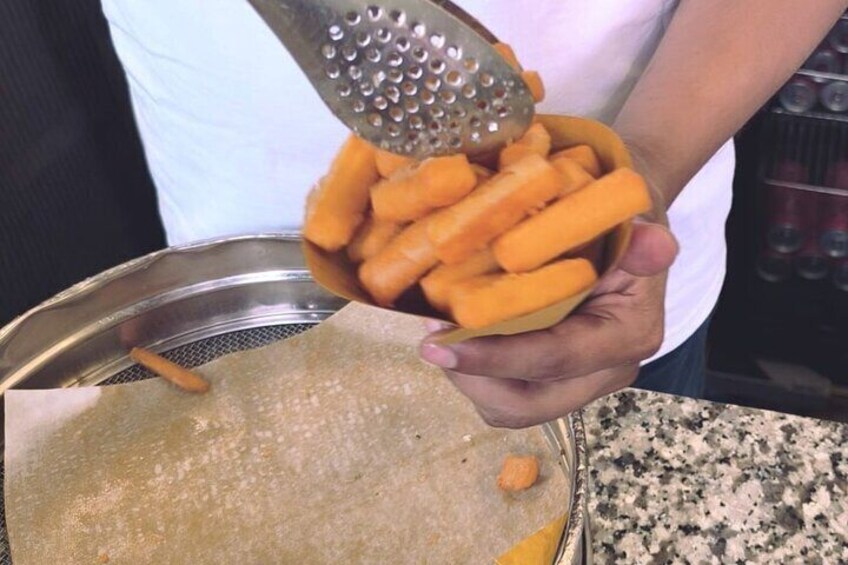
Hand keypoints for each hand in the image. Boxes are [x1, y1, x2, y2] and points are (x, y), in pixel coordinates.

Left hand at [419, 220, 677, 428]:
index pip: (554, 359)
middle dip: (471, 379)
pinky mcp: (553, 377)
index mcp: (626, 334)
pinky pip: (506, 391)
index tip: (439, 346)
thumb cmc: (618, 213)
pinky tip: (457, 334)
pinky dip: (475, 371)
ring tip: (440, 332)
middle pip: (526, 404)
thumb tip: (656, 243)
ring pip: (509, 406)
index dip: (494, 357)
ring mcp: (579, 379)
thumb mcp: (630, 213)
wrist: (621, 219)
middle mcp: (605, 369)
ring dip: (467, 375)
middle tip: (431, 341)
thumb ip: (638, 236)